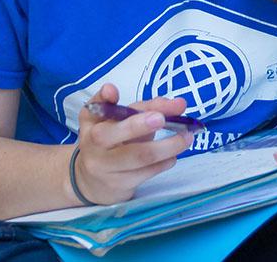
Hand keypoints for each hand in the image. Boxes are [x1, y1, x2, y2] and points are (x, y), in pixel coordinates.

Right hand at [73, 83, 193, 204]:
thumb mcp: (115, 120)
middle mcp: (94, 145)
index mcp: (91, 123)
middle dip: (139, 125)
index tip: (115, 91)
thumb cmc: (108, 140)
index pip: (102, 109)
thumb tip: (155, 98)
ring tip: (187, 136)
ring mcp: (106, 168)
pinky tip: (174, 155)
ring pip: (138, 156)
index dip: (105, 99)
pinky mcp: (120, 186)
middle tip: (162, 117)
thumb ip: (139, 107)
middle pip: (114, 134)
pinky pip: (146, 173)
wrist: (90, 180)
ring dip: (166, 146)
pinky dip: (164, 162)